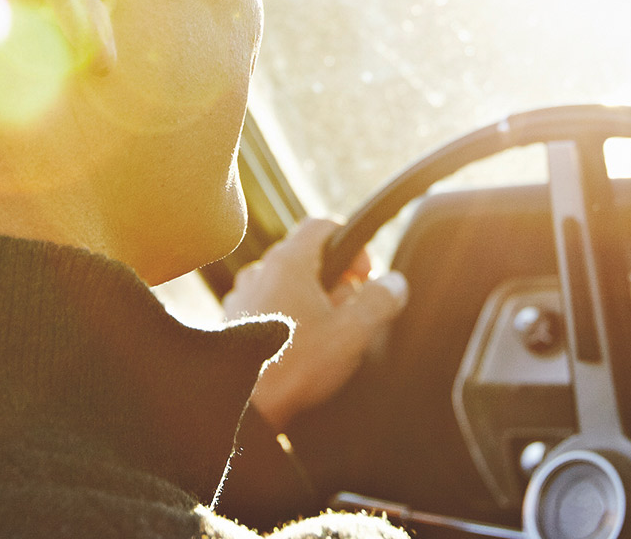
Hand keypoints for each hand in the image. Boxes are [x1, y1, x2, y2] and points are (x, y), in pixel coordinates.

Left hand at [221, 218, 408, 427]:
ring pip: (290, 286)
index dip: (354, 245)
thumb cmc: (294, 367)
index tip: (365, 276)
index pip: (323, 225)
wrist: (243, 405)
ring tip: (324, 339)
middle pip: (309, 259)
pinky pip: (271, 307)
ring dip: (313, 304)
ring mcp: (243, 296)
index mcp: (288, 262)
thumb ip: (380, 301)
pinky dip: (290, 319)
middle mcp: (260, 271)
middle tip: (349, 317)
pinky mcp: (236, 322)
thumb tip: (394, 284)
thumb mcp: (353, 333)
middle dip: (337, 284)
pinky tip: (300, 351)